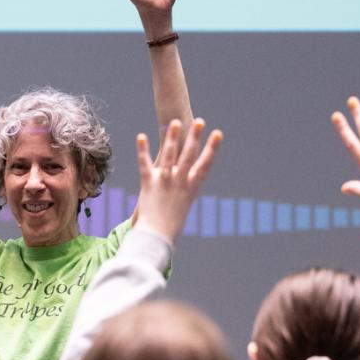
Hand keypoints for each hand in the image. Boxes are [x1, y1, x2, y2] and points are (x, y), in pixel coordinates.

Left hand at [134, 118, 222, 241]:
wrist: (157, 238)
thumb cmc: (170, 229)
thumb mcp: (180, 209)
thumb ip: (181, 196)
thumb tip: (184, 192)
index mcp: (191, 188)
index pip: (205, 165)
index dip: (212, 148)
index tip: (218, 134)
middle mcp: (180, 183)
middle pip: (189, 156)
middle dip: (194, 137)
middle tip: (199, 121)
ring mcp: (165, 182)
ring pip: (169, 156)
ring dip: (172, 138)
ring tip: (174, 122)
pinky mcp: (149, 183)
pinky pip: (145, 164)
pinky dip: (142, 150)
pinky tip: (141, 136)